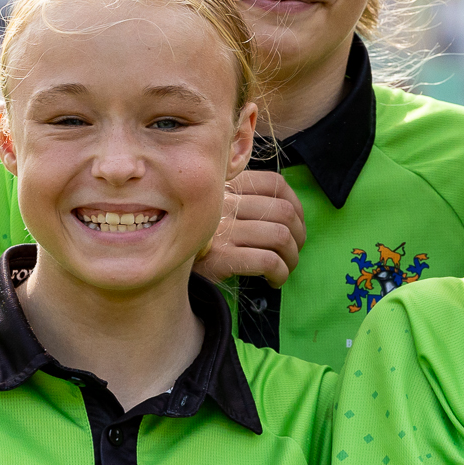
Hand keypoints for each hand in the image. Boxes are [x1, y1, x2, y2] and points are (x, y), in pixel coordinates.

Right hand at [194, 170, 305, 287]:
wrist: (164, 265)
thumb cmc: (198, 239)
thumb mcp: (215, 207)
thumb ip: (244, 199)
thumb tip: (290, 212)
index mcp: (227, 185)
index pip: (275, 183)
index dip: (296, 204)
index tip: (295, 224)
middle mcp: (224, 203)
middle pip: (283, 211)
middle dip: (299, 235)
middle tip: (293, 251)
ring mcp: (221, 229)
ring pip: (280, 236)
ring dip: (292, 257)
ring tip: (285, 268)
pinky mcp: (220, 257)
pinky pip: (268, 261)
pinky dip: (281, 273)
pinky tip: (274, 280)